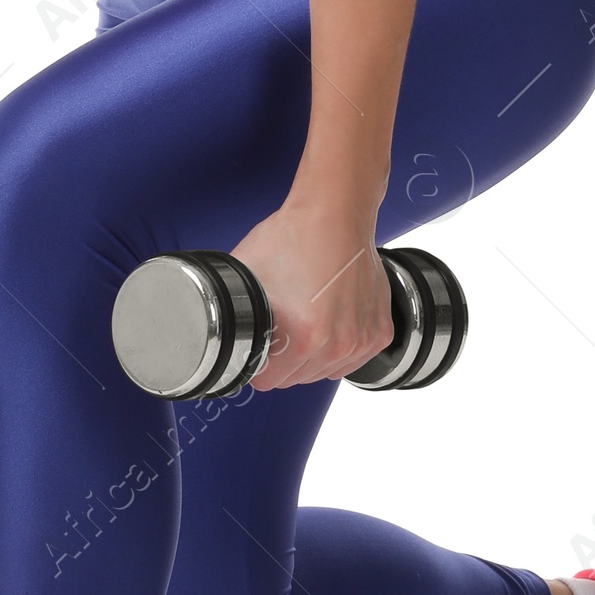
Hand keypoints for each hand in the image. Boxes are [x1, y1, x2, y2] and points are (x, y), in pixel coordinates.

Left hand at [231, 201, 393, 391]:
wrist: (336, 213)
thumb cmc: (296, 237)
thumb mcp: (247, 276)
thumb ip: (231, 314)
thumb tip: (215, 331)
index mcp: (306, 337)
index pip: (268, 381)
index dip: (257, 362)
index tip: (259, 345)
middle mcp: (339, 343)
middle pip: (296, 378)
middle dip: (285, 358)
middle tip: (282, 324)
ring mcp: (362, 339)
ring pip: (324, 372)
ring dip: (313, 355)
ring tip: (307, 316)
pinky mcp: (379, 332)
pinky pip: (352, 359)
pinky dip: (340, 345)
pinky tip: (329, 317)